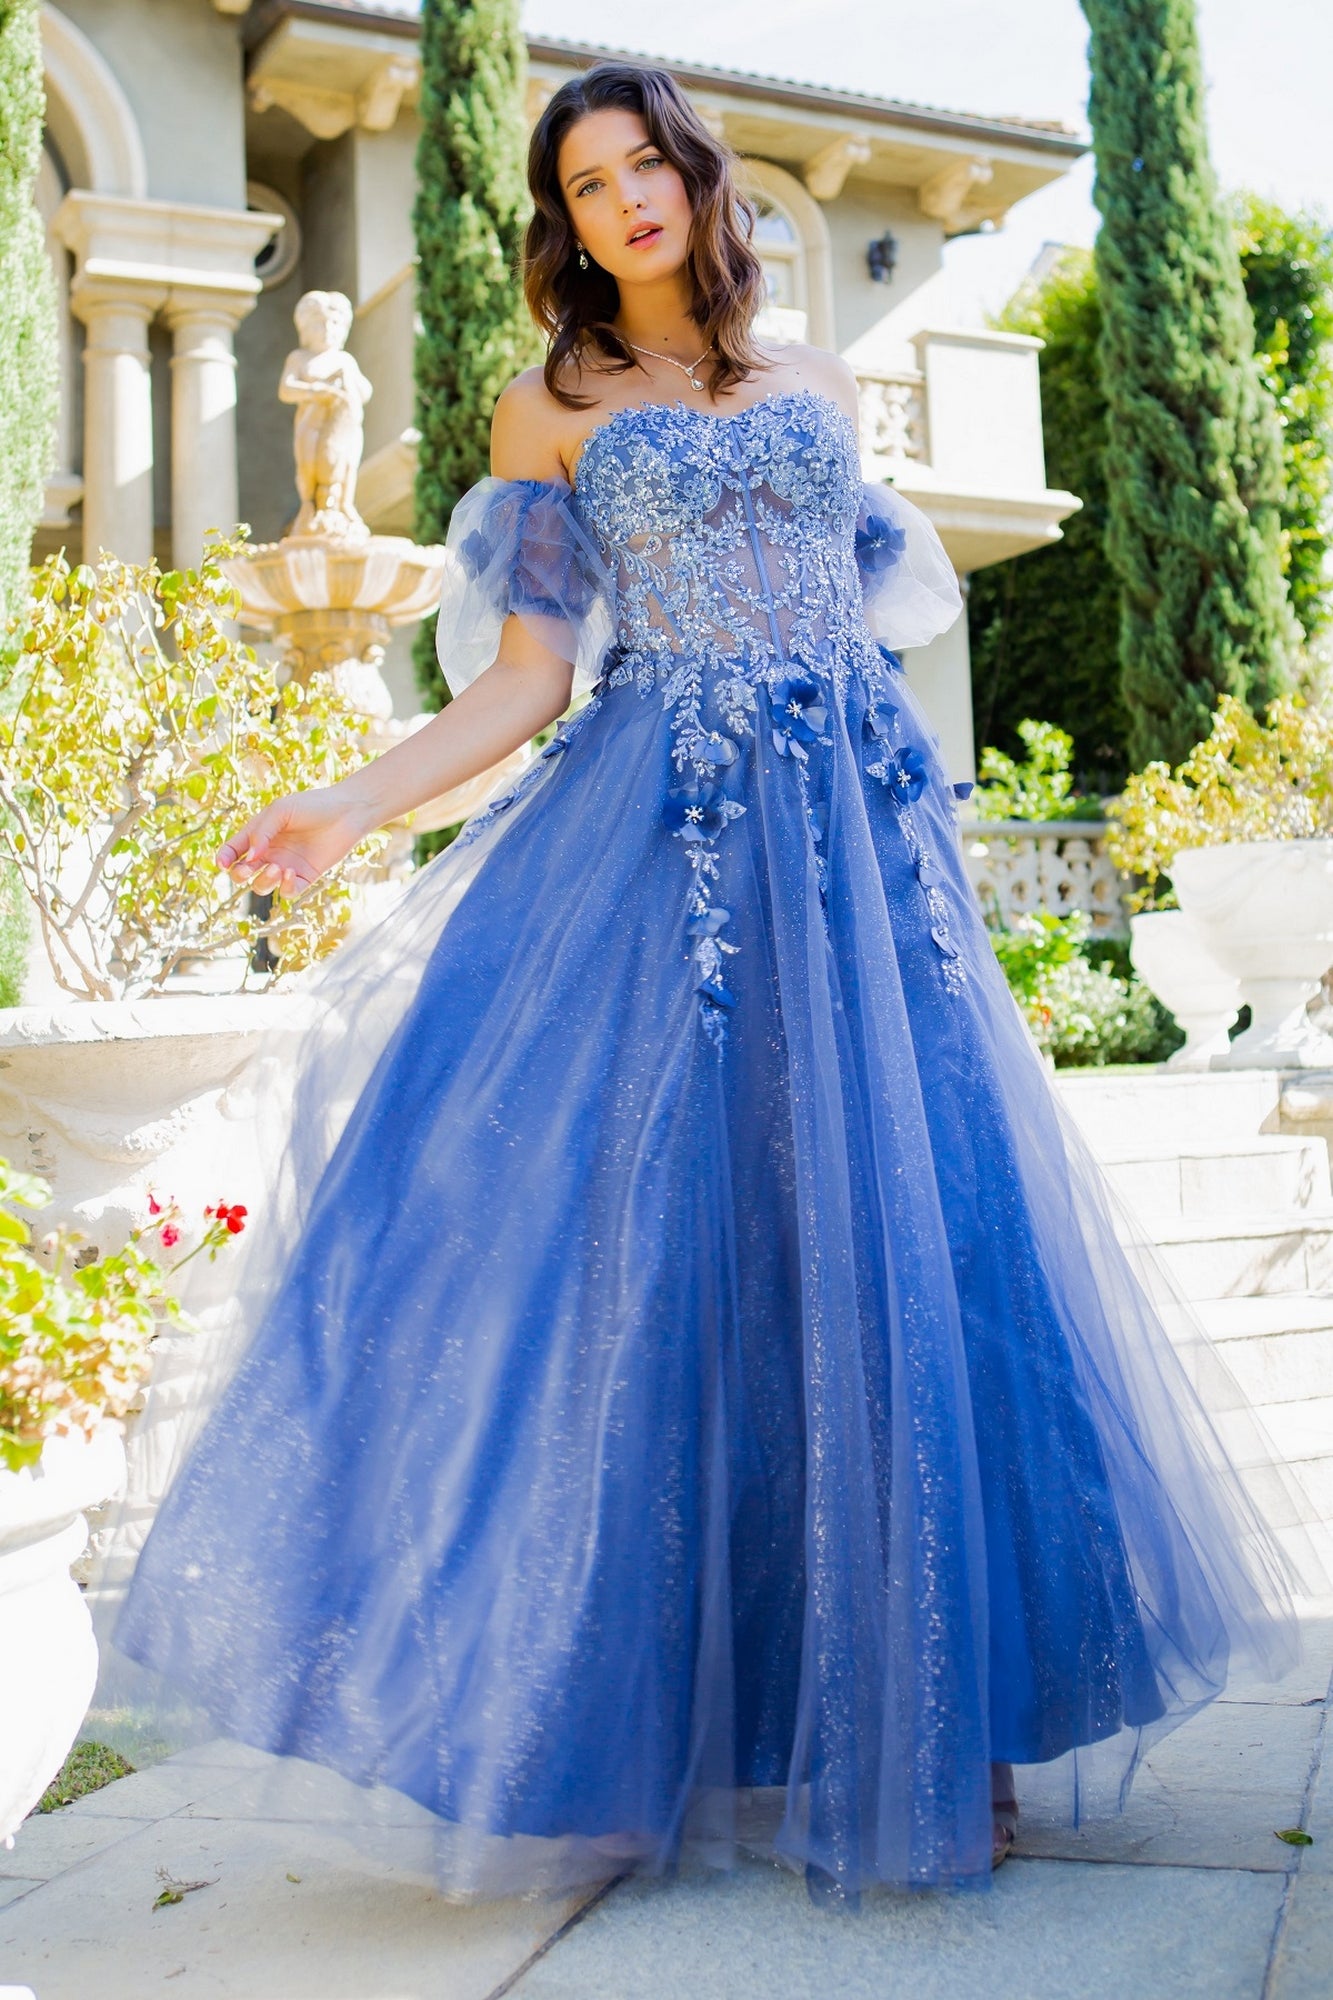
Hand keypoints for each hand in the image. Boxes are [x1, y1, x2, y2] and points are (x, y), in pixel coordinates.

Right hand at [216, 787, 371, 897]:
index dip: (224, 859)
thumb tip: (250, 858)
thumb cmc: (312, 806)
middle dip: (239, 875)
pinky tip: (291, 874)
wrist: (347, 813)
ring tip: (277, 869)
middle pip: (242, 873)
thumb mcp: (281, 811)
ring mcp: (286, 867)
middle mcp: (269, 853)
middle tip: (248, 869)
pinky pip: (287, 892)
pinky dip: (284, 887)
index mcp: (258, 834)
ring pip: (262, 886)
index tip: (223, 864)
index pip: (233, 851)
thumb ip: (261, 832)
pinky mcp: (305, 878)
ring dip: (263, 881)